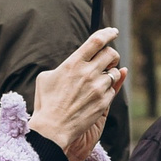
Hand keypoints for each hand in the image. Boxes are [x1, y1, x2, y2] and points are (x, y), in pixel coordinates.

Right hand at [29, 30, 123, 160]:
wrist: (52, 129)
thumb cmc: (46, 103)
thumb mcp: (46, 77)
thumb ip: (65, 66)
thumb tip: (77, 62)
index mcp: (73, 63)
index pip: (97, 41)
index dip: (108, 33)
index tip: (113, 32)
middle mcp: (88, 73)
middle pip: (111, 53)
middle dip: (112, 54)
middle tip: (108, 59)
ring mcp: (98, 88)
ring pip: (114, 73)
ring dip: (109, 74)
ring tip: (97, 81)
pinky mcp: (103, 102)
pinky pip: (112, 90)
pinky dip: (107, 90)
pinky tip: (95, 96)